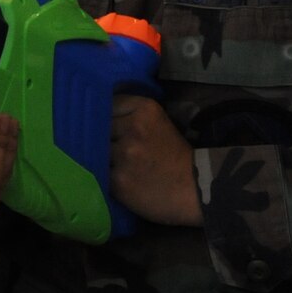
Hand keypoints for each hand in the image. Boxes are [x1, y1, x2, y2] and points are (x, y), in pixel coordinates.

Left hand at [108, 96, 201, 226]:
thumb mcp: (158, 123)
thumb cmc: (176, 156)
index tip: (105, 123)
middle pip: (98, 127)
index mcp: (145, 109)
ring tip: (113, 164)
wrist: (196, 189)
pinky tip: (114, 177)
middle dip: (100, 136)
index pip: (108, 103)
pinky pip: (98, 172)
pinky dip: (103, 175)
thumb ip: (131, 116)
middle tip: (108, 146)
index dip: (104, 115)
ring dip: (100, 157)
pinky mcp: (119, 179)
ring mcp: (125, 154)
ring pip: (95, 150)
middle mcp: (133, 128)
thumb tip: (99, 114)